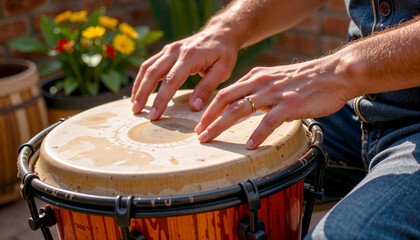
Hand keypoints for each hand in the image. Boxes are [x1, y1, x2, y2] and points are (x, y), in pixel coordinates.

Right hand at [131, 26, 238, 119]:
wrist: (220, 32)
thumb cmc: (224, 53)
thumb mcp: (222, 70)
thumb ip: (207, 88)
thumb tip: (194, 107)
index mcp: (190, 56)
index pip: (171, 80)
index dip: (161, 99)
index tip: (154, 115)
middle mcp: (176, 51)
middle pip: (153, 73)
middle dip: (143, 94)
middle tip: (136, 112)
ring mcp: (169, 49)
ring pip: (147, 67)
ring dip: (139, 86)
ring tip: (134, 105)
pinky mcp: (166, 51)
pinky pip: (149, 64)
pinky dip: (142, 78)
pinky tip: (139, 91)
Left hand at [195, 56, 353, 148]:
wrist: (334, 74)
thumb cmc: (306, 79)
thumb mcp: (275, 78)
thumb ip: (259, 89)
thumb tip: (246, 104)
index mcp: (256, 77)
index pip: (225, 92)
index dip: (210, 108)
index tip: (201, 122)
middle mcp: (260, 83)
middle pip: (225, 99)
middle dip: (208, 117)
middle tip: (199, 133)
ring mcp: (273, 93)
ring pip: (239, 109)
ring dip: (221, 125)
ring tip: (210, 139)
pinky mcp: (289, 104)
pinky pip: (268, 121)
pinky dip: (256, 134)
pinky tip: (249, 145)